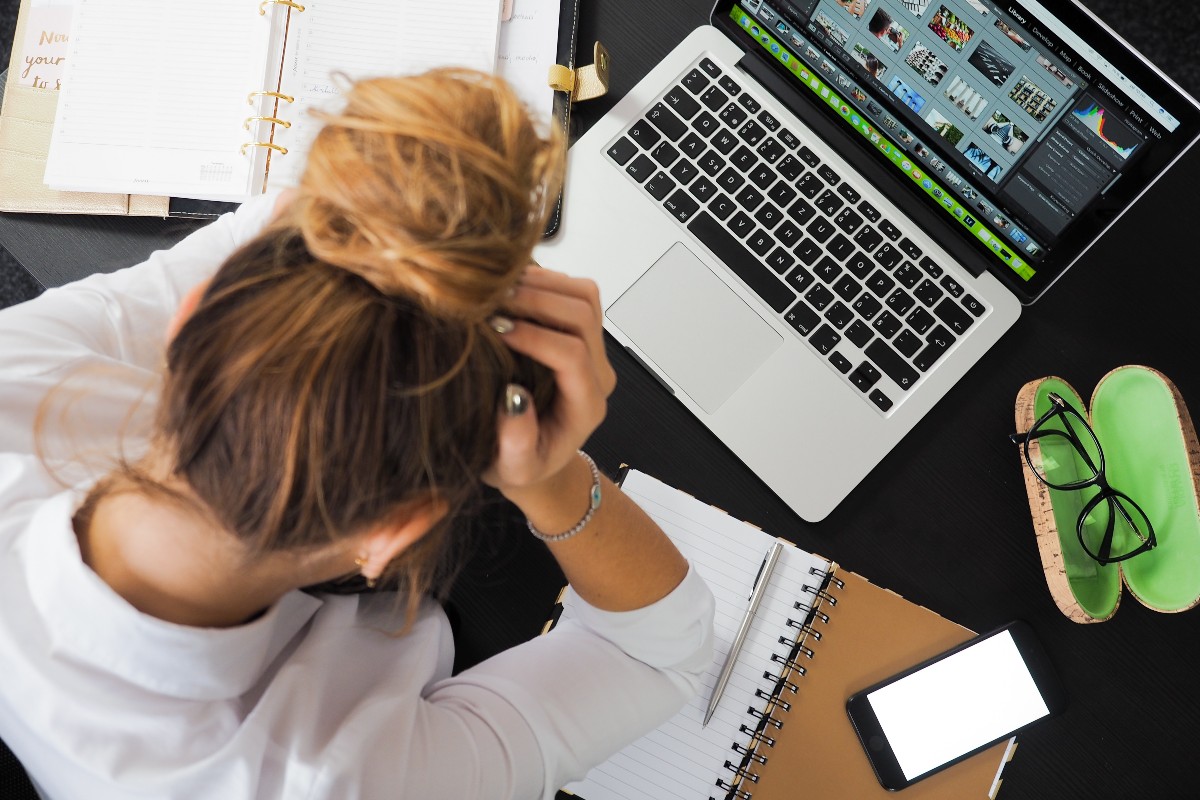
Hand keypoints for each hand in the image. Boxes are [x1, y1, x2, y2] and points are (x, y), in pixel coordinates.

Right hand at [483, 266, 615, 495]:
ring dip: (542, 284)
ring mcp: (592, 349)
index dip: (535, 337)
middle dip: (537, 301)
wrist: (534, 457)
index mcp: (586, 405)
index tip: (495, 330)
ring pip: (584, 295)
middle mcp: (597, 373)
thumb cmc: (521, 464)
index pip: (572, 355)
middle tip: (491, 301)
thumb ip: (517, 443)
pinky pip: (574, 291)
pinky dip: (543, 280)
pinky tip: (508, 288)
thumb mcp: (513, 468)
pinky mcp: (580, 332)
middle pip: (583, 315)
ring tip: (498, 289)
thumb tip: (513, 398)